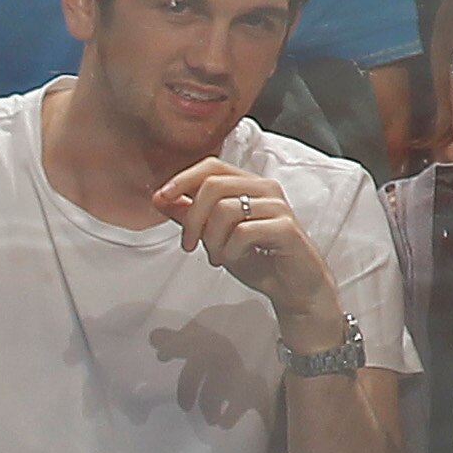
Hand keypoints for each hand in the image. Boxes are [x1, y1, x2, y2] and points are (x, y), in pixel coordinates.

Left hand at [154, 162, 340, 339]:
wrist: (291, 285)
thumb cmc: (256, 258)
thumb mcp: (214, 236)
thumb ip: (190, 215)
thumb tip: (160, 198)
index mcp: (247, 185)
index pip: (211, 166)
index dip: (182, 179)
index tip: (161, 198)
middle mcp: (264, 189)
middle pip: (213, 186)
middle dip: (192, 219)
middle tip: (189, 245)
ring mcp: (277, 206)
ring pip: (225, 209)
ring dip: (211, 240)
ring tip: (219, 256)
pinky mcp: (285, 227)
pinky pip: (243, 232)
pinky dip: (231, 250)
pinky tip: (236, 259)